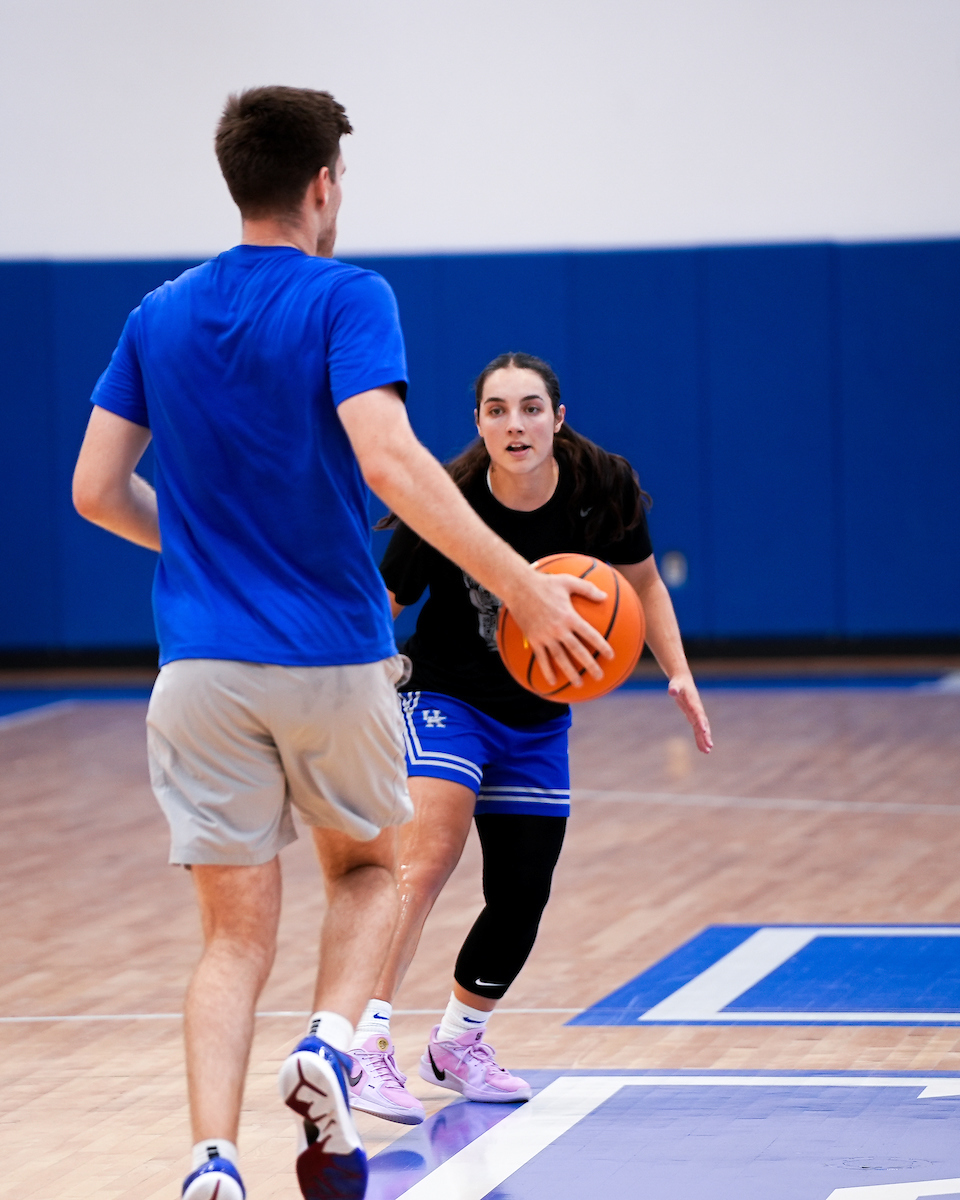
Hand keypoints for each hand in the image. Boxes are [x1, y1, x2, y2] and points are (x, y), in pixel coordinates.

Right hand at [506, 570, 613, 687]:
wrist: (518, 587)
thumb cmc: (545, 582)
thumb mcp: (568, 582)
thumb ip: (587, 589)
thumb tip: (605, 597)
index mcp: (570, 616)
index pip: (590, 634)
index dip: (602, 646)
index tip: (610, 656)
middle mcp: (559, 629)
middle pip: (577, 651)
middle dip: (590, 665)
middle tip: (599, 676)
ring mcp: (545, 636)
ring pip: (560, 658)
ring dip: (570, 672)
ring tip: (578, 684)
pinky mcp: (533, 639)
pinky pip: (541, 658)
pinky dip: (547, 670)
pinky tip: (552, 681)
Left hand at [668, 671, 712, 752]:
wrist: (683, 682)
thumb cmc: (678, 684)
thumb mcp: (675, 685)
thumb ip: (674, 688)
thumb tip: (672, 691)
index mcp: (694, 702)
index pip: (698, 713)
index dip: (701, 721)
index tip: (704, 731)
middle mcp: (697, 710)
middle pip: (703, 724)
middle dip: (706, 735)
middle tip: (710, 746)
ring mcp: (696, 714)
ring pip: (702, 729)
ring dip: (704, 739)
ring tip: (707, 751)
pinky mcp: (693, 717)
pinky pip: (697, 730)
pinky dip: (699, 738)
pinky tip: (702, 748)